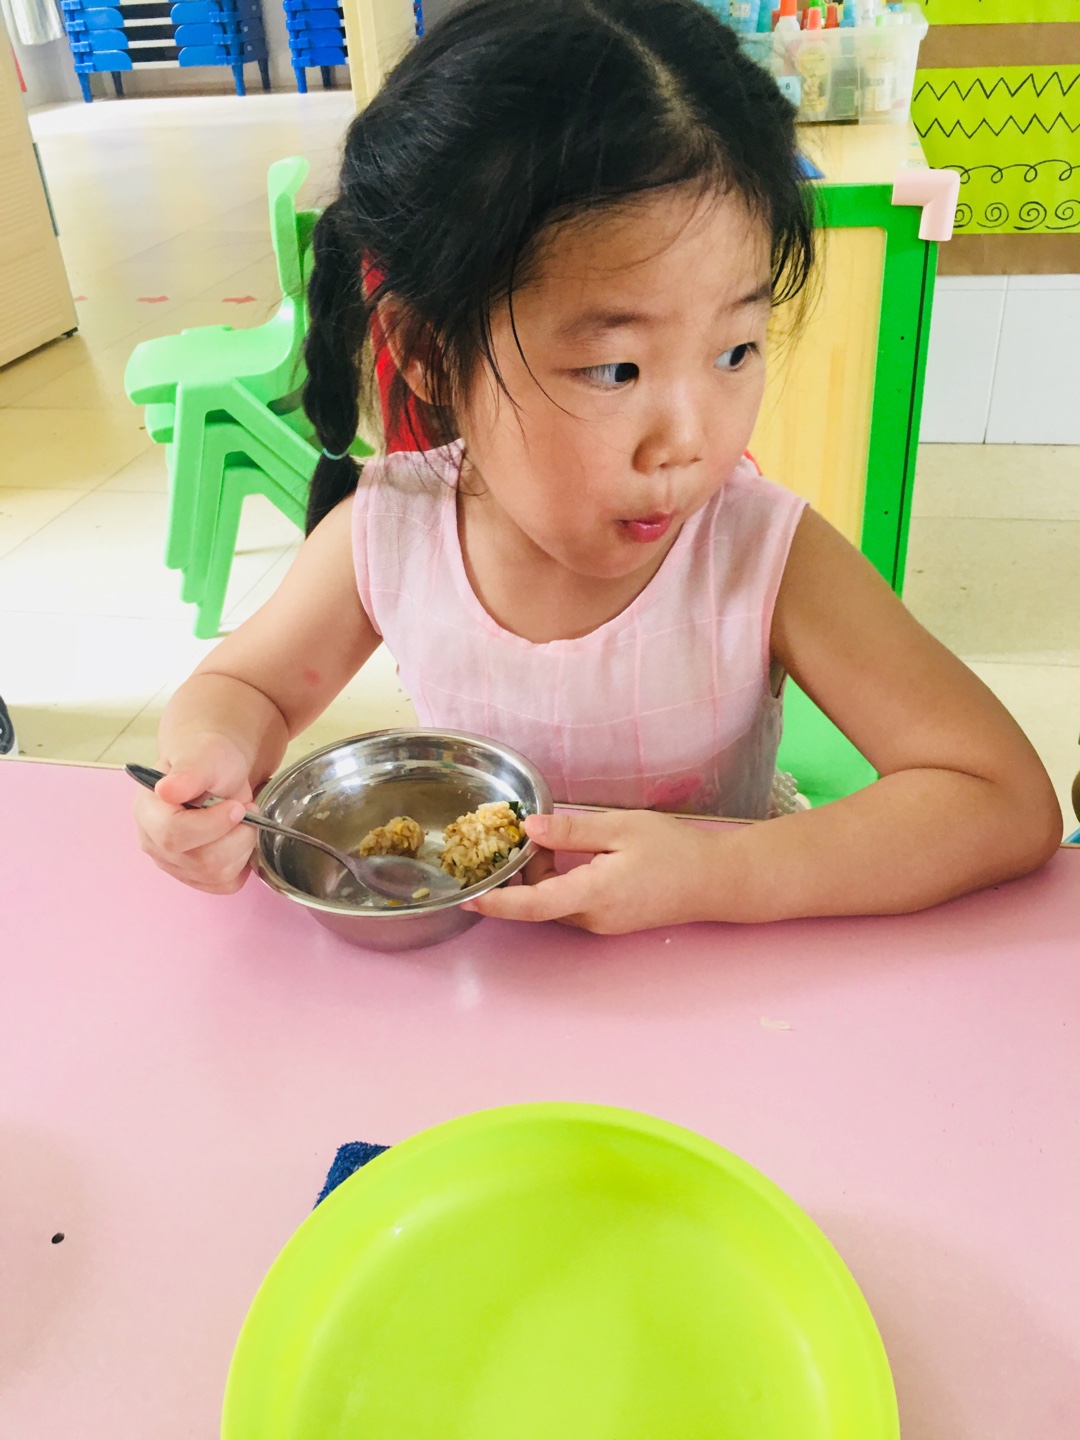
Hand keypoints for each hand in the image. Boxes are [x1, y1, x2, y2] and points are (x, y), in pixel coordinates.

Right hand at [134, 735, 256, 893]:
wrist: (217, 771)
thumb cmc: (208, 760)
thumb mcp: (203, 758)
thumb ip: (188, 774)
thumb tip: (167, 790)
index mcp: (148, 812)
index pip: (173, 834)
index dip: (212, 825)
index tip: (237, 806)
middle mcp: (154, 843)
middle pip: (200, 861)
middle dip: (236, 835)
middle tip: (246, 808)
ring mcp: (173, 865)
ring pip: (217, 875)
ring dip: (243, 846)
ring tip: (243, 820)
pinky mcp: (195, 878)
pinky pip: (226, 884)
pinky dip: (242, 862)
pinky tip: (237, 837)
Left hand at [463, 809, 717, 933]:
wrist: (718, 881)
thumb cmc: (675, 851)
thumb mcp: (622, 828)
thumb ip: (572, 831)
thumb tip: (530, 830)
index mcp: (593, 895)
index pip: (531, 905)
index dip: (496, 901)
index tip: (467, 894)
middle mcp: (593, 918)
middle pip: (538, 903)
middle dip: (522, 874)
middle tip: (525, 835)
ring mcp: (603, 925)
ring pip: (554, 905)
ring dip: (543, 878)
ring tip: (553, 841)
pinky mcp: (611, 922)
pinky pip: (572, 906)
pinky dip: (560, 884)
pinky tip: (573, 857)